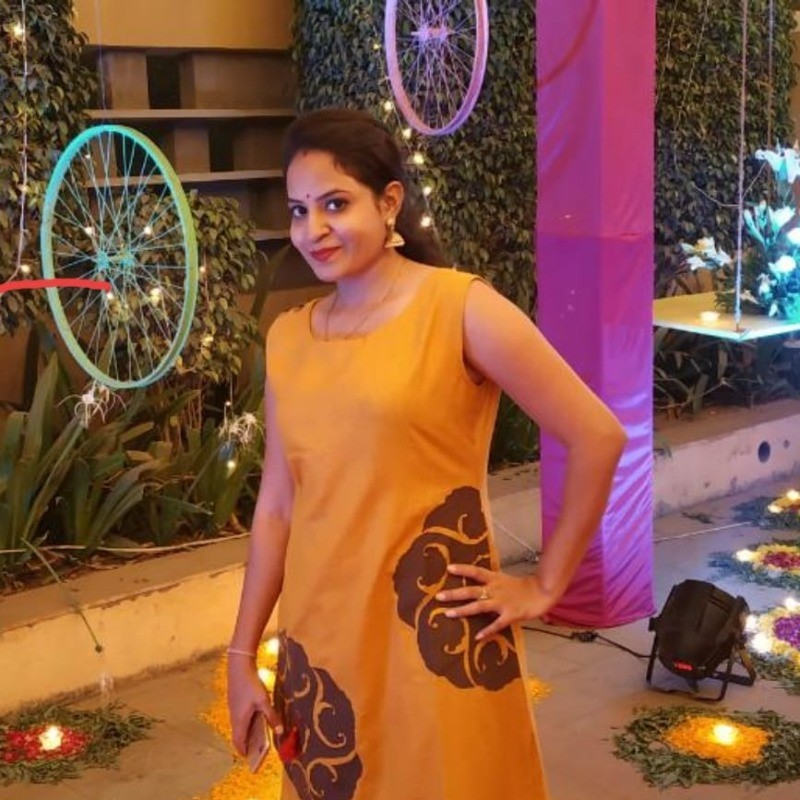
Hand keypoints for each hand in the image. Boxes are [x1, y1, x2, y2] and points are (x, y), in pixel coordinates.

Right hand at [226, 656, 282, 755]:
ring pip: (239, 726)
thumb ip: (271, 716)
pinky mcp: (234, 702)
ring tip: (260, 735)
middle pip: (238, 736)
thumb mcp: (264, 701)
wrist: (239, 666)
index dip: (244, 752)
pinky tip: (256, 718)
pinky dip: (246, 723)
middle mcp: (233, 717)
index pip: (238, 743)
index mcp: (240, 720)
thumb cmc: (251, 685)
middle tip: (258, 747)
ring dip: (247, 732)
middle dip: (247, 743)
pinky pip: (239, 718)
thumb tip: (279, 731)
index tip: (252, 758)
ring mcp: (232, 709)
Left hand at [436, 563, 556, 641]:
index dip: (462, 569)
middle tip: (438, 596)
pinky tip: (478, 637)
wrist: (542, 592)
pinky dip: (487, 630)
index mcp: (494, 579)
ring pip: (479, 606)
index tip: (448, 568)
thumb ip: (491, 583)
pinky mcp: (510, 615)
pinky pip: (497, 624)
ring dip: (463, 610)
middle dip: (454, 594)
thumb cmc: (523, 588)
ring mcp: (502, 602)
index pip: (476, 571)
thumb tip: (477, 586)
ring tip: (448, 614)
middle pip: (471, 590)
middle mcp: (495, 589)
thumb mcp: (505, 581)